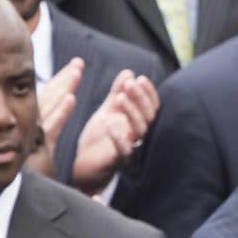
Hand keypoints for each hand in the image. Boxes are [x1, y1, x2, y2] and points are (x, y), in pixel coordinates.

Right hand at [26, 58, 82, 178]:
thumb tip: (84, 179)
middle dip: (64, 81)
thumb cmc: (3, 185)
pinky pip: (50, 129)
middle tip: (78, 63)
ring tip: (78, 69)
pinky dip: (60, 114)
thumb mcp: (31, 172)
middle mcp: (27, 134)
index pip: (45, 105)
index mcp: (28, 135)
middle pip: (47, 101)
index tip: (70, 72)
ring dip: (65, 88)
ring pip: (49, 108)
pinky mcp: (38, 155)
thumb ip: (45, 160)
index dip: (57, 88)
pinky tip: (72, 99)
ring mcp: (32, 142)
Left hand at [72, 70, 159, 194]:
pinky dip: (118, 137)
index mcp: (137, 122)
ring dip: (132, 113)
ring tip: (119, 98)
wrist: (85, 164)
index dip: (148, 93)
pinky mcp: (118, 161)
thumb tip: (129, 73)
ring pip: (139, 130)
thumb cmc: (99, 138)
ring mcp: (131, 148)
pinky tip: (110, 123)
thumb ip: (118, 93)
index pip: (152, 106)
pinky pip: (123, 150)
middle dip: (140, 99)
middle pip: (149, 116)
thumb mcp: (108, 110)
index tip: (140, 78)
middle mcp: (138, 135)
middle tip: (130, 84)